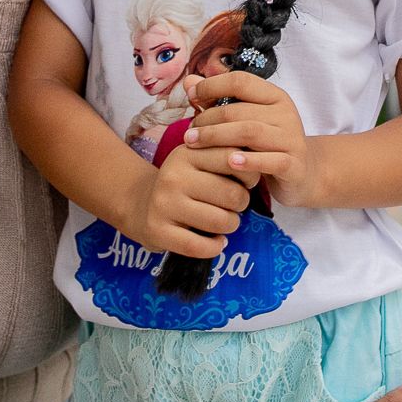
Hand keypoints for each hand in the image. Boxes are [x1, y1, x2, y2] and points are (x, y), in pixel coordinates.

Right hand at [123, 142, 257, 258]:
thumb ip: (227, 157)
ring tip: (224, 222)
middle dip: (241, 204)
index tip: (244, 182)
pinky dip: (215, 248)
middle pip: (233, 194)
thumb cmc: (184, 183)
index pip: (234, 159)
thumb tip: (261, 163)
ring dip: (230, 226)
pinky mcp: (158, 230)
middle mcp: (174, 176)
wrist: (140, 204)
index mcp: (187, 153)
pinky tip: (215, 242)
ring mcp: (164, 204)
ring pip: (220, 222)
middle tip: (234, 205)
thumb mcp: (200, 160)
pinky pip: (200, 246)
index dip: (249, 175)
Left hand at [183, 71, 320, 205]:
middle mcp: (285, 113)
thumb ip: (218, 100)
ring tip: (194, 144)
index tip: (191, 95)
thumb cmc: (266, 143)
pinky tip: (229, 162)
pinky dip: (249, 161)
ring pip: (251, 132)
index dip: (213, 85)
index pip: (241, 81)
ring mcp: (292, 139)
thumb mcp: (245, 119)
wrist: (303, 173)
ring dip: (217, 137)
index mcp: (274, 96)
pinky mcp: (295, 165)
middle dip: (208, 119)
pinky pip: (272, 161)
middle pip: (239, 110)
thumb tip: (189, 81)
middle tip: (188, 133)